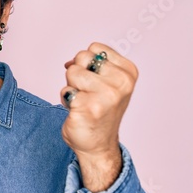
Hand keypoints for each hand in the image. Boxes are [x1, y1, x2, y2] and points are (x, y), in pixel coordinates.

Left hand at [60, 42, 137, 191]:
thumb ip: (92, 64)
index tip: (95, 80)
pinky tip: (77, 111)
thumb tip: (69, 62)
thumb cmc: (99, 110)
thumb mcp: (105, 81)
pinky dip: (66, 99)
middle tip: (87, 92)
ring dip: (71, 86)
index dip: (87, 63)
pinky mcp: (88, 108)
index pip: (95, 48)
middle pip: (82, 57)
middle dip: (78, 73)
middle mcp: (121, 83)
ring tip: (82, 101)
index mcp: (128, 72)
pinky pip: (65, 91)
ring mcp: (106, 96)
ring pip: (72, 71)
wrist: (98, 145)